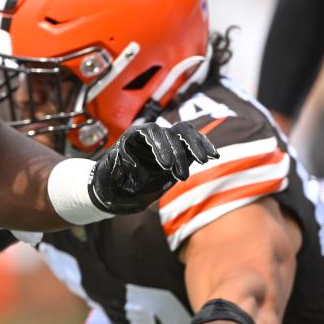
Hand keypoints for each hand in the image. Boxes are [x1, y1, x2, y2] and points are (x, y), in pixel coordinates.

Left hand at [89, 121, 217, 214]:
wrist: (117, 192)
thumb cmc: (111, 184)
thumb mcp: (109, 180)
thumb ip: (115, 169)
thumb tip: (121, 156)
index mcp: (133, 137)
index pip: (151, 131)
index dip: (161, 145)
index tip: (166, 165)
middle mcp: (150, 136)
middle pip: (170, 132)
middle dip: (178, 151)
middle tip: (181, 177)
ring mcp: (165, 142)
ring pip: (185, 133)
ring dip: (195, 146)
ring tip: (204, 161)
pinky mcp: (177, 151)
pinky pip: (193, 143)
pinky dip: (204, 146)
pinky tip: (214, 155)